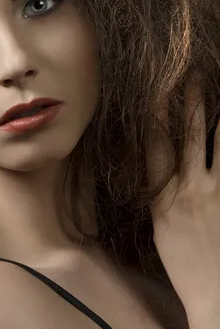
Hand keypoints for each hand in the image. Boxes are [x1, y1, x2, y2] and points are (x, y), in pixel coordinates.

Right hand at [145, 71, 219, 320]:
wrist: (214, 295)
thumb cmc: (184, 263)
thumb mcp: (160, 227)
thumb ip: (160, 192)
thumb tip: (157, 163)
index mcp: (163, 197)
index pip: (155, 145)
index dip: (155, 113)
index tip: (156, 87)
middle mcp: (189, 189)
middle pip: (190, 135)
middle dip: (191, 101)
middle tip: (194, 72)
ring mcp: (215, 193)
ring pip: (218, 142)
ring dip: (219, 112)